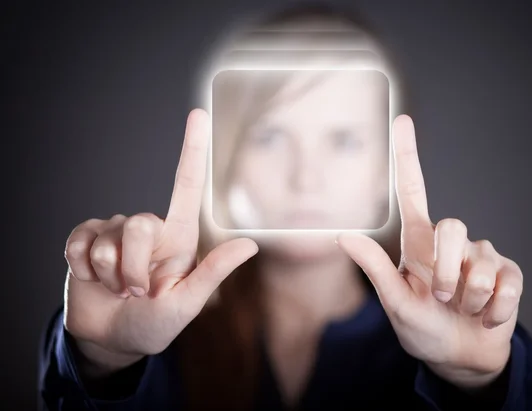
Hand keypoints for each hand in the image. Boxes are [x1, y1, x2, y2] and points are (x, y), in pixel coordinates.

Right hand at [63, 109, 257, 376]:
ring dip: (110, 275)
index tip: (197, 113)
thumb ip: (213, 274)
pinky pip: (79, 243)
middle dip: (134, 268)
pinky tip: (93, 280)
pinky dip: (84, 270)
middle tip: (136, 292)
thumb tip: (251, 245)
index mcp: (178, 238)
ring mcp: (114, 231)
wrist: (111, 338)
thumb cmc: (155, 323)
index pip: (186, 186)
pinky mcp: (85, 239)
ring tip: (118, 290)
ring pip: (108, 240)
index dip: (192, 150)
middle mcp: (148, 228)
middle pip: (138, 224)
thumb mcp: (186, 304)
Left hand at [336, 115, 521, 388]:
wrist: (459, 358)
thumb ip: (374, 268)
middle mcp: (451, 243)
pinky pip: (507, 283)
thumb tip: (341, 234)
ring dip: (469, 297)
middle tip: (440, 296)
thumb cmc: (422, 328)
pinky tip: (486, 315)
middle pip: (453, 226)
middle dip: (446, 269)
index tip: (402, 120)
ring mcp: (482, 257)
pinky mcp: (509, 275)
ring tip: (463, 309)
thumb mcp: (395, 301)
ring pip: (480, 261)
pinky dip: (494, 308)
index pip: (414, 190)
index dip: (408, 156)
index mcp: (419, 243)